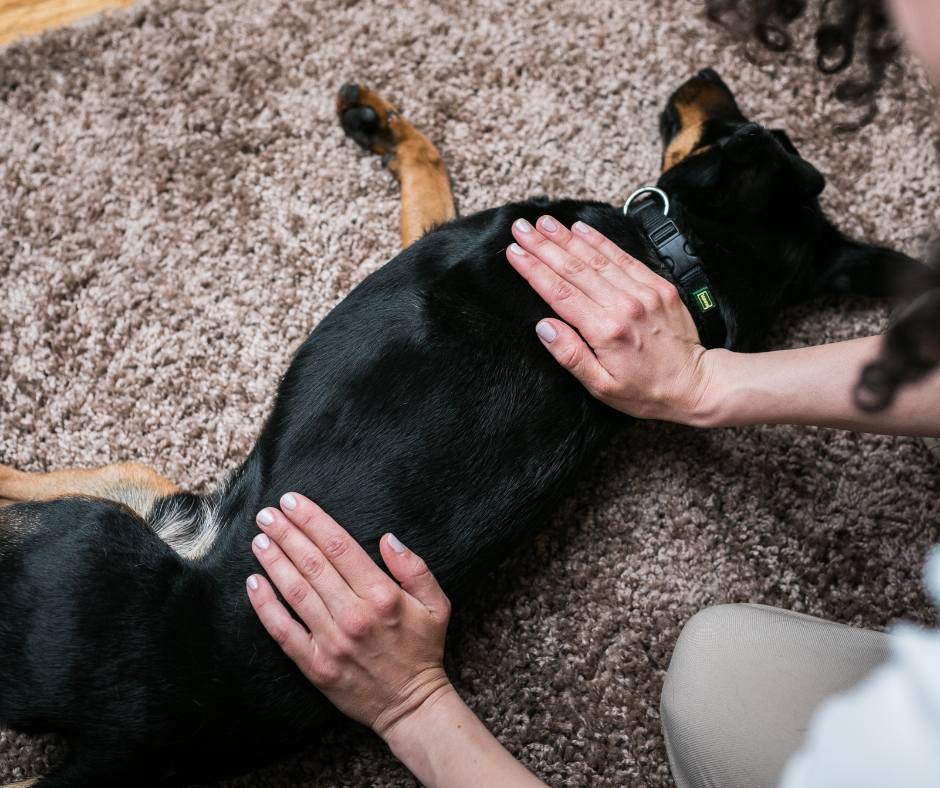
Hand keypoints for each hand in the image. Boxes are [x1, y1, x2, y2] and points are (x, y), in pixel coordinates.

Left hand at [246, 493, 452, 741]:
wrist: (412, 706)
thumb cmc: (423, 650)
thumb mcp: (436, 604)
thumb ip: (414, 568)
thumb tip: (387, 538)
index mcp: (382, 595)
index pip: (339, 546)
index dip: (312, 520)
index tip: (293, 502)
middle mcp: (354, 615)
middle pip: (312, 563)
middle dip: (286, 533)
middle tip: (267, 513)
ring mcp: (332, 641)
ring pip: (295, 592)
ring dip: (274, 562)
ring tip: (259, 540)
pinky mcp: (316, 665)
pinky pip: (284, 631)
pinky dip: (265, 606)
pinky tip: (254, 584)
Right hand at [506, 215, 716, 423]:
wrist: (696, 385)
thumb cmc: (646, 392)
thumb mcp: (601, 387)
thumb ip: (570, 355)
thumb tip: (544, 327)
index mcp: (606, 331)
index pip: (560, 293)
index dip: (533, 269)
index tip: (514, 253)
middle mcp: (625, 306)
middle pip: (574, 269)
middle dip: (543, 246)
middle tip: (521, 228)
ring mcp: (644, 293)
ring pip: (597, 258)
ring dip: (567, 237)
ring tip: (544, 222)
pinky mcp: (659, 286)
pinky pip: (624, 257)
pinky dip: (601, 241)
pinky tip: (582, 229)